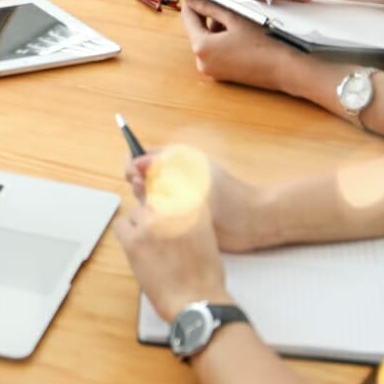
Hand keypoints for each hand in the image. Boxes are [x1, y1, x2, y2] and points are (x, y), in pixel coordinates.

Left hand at [114, 193, 229, 323]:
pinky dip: (126, 233)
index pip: (168, 185)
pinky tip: (135, 246)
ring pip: (135, 212)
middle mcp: (170, 209)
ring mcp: (151, 223)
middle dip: (153, 214)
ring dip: (140, 225)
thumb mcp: (205, 233)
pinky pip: (120, 225)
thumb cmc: (206, 274)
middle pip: (151, 198)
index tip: (163, 207)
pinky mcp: (134, 240)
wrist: (197, 300)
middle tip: (158, 233)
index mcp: (191, 205)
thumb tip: (172, 207)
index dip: (164, 198)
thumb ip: (189, 214)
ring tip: (151, 245)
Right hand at [124, 143, 270, 253]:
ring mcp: (177, 198)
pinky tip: (162, 226)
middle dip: (141, 187)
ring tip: (159, 212)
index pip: (143, 157)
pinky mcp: (180, 218)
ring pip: (148, 199)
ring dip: (148, 205)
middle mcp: (174, 177)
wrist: (249, 223)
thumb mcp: (191, 175)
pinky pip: (157, 217)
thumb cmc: (225, 194)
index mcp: (177, 160)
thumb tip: (135, 164)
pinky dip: (155, 220)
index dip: (134, 165)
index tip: (134, 176)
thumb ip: (161, 167)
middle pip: (142, 179)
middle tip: (150, 197)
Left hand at [180, 0, 295, 92]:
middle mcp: (203, 62)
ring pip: (208, 40)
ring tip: (236, 16)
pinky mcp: (224, 74)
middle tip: (221, 0)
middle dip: (208, 14)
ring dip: (217, 27)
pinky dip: (223, 40)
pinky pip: (217, 51)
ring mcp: (213, 71)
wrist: (286, 68)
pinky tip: (239, 31)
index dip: (192, 2)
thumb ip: (209, 6)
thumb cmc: (264, 43)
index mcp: (202, 48)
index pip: (188, 18)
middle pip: (198, 30)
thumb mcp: (235, 18)